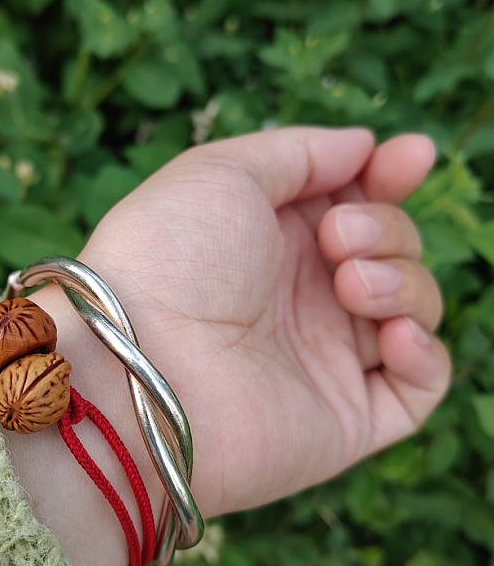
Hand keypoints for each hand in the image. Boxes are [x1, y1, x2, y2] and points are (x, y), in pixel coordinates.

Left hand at [75, 126, 450, 520]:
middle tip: (337, 239)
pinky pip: (419, 386)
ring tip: (351, 285)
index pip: (355, 200)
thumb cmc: (168, 256)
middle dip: (384, 227)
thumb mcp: (224, 171)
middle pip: (391, 248)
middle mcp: (301, 297)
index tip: (411, 156)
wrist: (140, 364)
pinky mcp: (344, 419)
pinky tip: (393, 334)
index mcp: (271, 238)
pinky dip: (425, 352)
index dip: (389, 175)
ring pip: (413, 307)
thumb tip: (364, 146)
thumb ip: (301, 152)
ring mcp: (324, 359)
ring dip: (402, 281)